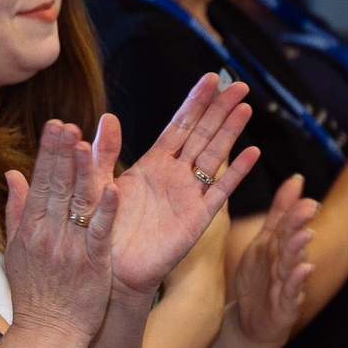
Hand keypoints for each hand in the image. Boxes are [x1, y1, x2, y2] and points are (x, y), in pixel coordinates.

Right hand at [1, 121, 118, 342]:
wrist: (48, 334)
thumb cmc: (34, 295)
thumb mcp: (15, 251)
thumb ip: (17, 210)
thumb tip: (14, 173)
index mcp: (31, 229)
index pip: (40, 182)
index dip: (48, 152)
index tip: (56, 124)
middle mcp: (48, 235)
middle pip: (55, 187)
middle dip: (61, 153)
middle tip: (67, 123)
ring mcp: (70, 249)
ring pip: (77, 204)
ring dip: (81, 173)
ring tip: (85, 143)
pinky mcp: (93, 264)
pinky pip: (100, 233)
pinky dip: (107, 211)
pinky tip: (114, 188)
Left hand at [97, 75, 260, 295]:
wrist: (110, 270)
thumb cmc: (103, 230)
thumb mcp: (97, 185)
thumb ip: (103, 154)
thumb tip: (107, 118)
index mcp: (152, 164)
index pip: (178, 125)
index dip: (195, 102)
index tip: (210, 77)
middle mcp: (174, 176)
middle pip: (202, 134)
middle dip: (220, 108)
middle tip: (238, 83)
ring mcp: (188, 195)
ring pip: (214, 156)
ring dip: (230, 131)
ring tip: (245, 106)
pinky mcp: (197, 219)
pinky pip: (219, 191)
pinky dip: (235, 172)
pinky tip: (251, 152)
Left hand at [231, 175, 316, 344]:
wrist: (250, 321)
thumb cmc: (261, 279)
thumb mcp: (265, 243)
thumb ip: (280, 213)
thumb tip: (296, 179)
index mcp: (282, 247)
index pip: (289, 226)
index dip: (297, 212)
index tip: (306, 197)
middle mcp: (289, 263)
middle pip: (293, 242)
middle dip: (299, 225)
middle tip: (308, 208)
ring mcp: (289, 284)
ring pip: (294, 264)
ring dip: (299, 249)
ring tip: (304, 234)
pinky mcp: (287, 305)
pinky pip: (293, 291)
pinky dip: (297, 280)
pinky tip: (304, 269)